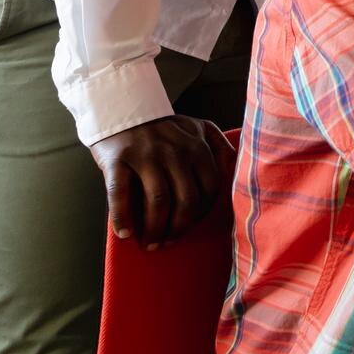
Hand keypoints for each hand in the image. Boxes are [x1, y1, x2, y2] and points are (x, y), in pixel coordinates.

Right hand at [87, 115, 230, 249]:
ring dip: (154, 229)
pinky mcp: (118, 158)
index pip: (209, 190)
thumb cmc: (161, 128)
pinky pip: (121, 195)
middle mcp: (176, 151)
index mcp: (198, 147)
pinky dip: (122, 218)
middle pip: (186, 200)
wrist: (120, 109)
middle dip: (178, 228)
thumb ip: (219, 145)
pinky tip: (125, 233)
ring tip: (148, 243)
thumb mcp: (196, 128)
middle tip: (165, 244)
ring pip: (157, 201)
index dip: (199, 216)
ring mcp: (147, 154)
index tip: (187, 229)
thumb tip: (235, 169)